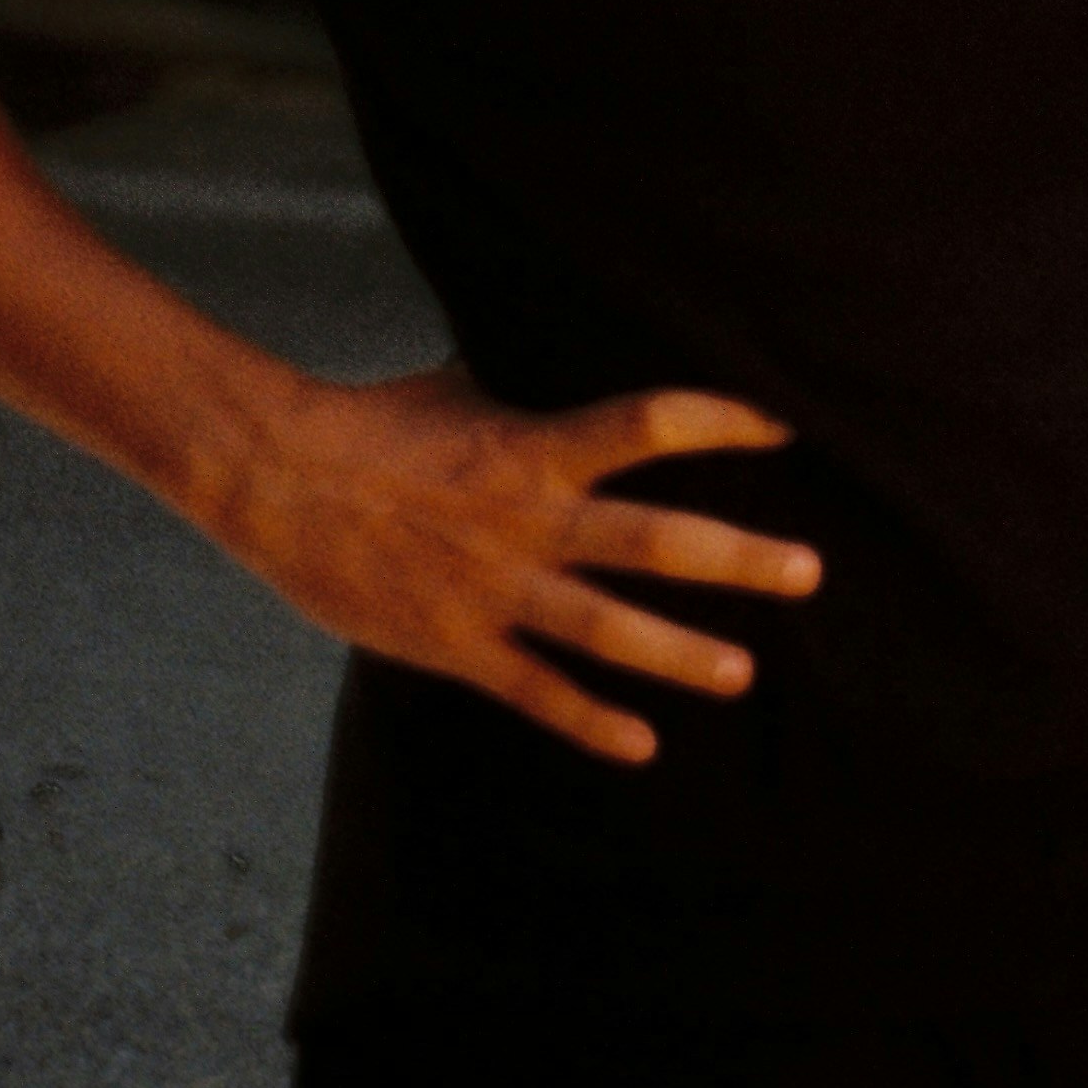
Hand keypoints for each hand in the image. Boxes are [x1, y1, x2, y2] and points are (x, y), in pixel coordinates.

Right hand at [214, 363, 820, 764]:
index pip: (650, 422)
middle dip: (737, 560)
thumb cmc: (378, 422)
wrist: (279, 480)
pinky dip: (590, 722)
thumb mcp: (469, 385)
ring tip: (743, 673)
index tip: (786, 428)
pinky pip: (535, 691)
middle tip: (808, 573)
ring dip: (681, 654)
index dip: (723, 419)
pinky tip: (642, 745)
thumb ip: (536, 390)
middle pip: (654, 541)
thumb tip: (580, 342)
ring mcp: (494, 587)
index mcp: (536, 445)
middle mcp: (529, 520)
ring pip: (606, 631)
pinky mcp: (456, 644)